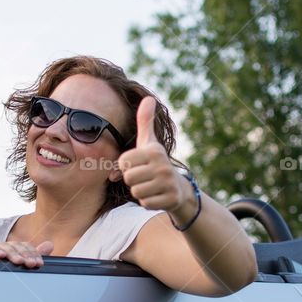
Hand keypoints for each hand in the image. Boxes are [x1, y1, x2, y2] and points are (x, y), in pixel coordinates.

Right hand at [0, 240, 53, 267]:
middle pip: (18, 246)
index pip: (27, 247)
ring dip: (13, 253)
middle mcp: (8, 247)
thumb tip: (50, 244)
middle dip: (25, 255)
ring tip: (18, 261)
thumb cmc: (10, 274)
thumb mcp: (24, 266)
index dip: (34, 254)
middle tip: (30, 263)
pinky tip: (1, 255)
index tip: (39, 263)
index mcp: (18, 249)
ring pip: (6, 246)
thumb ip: (35, 256)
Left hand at [118, 96, 193, 220]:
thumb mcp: (149, 142)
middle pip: (128, 178)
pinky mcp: (170, 199)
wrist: (178, 187)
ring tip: (150, 185)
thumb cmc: (156, 162)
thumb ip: (145, 121)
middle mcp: (162, 165)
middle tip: (145, 177)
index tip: (138, 164)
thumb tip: (148, 98)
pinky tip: (156, 195)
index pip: (123, 161)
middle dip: (133, 180)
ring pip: (135, 192)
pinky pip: (145, 203)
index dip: (126, 165)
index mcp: (154, 151)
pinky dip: (148, 201)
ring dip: (140, 191)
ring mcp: (167, 183)